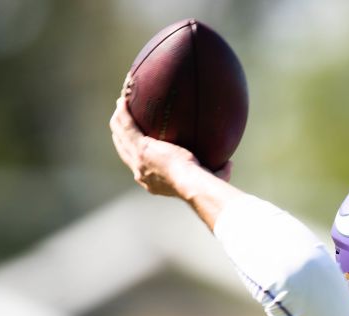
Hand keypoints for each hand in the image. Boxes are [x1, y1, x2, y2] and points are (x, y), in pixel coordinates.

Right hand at [109, 76, 231, 193]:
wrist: (192, 184)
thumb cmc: (204, 184)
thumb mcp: (211, 177)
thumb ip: (219, 171)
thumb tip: (228, 164)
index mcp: (152, 179)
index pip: (139, 164)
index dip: (135, 150)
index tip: (139, 137)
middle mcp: (139, 170)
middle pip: (124, 147)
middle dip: (122, 131)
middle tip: (125, 115)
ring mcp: (136, 158)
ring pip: (120, 133)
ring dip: (119, 117)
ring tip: (122, 102)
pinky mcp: (139, 147)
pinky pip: (125, 124)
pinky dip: (123, 111)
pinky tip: (124, 97)